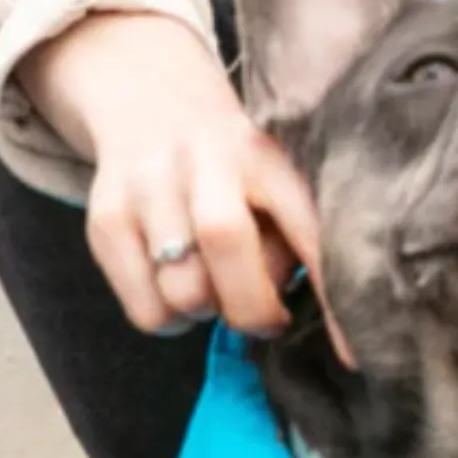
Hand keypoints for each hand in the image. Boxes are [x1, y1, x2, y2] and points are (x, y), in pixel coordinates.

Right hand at [17, 12, 318, 339]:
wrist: (148, 102)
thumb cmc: (234, 172)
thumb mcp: (276, 186)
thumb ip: (299, 241)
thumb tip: (325, 322)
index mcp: (264, 156)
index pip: (306, 227)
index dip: (330, 295)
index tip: (354, 355)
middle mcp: (202, 159)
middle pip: (225, 242)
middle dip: (252, 307)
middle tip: (263, 316)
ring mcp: (146, 186)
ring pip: (182, 291)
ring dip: (206, 312)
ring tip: (211, 285)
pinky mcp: (103, 219)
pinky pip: (146, 311)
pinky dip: (168, 319)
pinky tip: (175, 286)